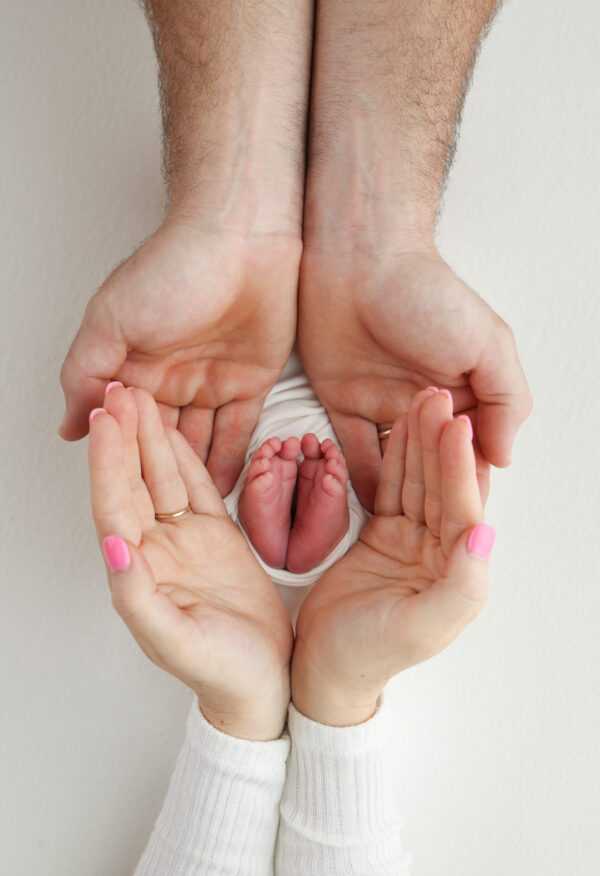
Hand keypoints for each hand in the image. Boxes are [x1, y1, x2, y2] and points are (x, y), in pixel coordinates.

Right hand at [62, 218, 300, 495]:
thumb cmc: (173, 268)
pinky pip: (240, 430)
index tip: (125, 500)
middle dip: (161, 475)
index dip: (124, 460)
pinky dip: (233, 461)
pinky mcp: (251, 381)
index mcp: (133, 367)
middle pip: (162, 440)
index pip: (124, 427)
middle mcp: (170, 378)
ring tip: (193, 518)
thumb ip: (86, 375)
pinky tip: (224, 493)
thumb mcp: (111, 321)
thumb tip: (69, 427)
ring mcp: (211, 381)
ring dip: (194, 475)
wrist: (243, 239)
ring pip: (200, 441)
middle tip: (164, 520)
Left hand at [89, 384, 293, 740]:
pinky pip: (195, 488)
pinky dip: (184, 458)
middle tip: (120, 390)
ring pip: (162, 478)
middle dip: (124, 436)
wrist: (265, 680)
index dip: (108, 462)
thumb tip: (113, 550)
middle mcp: (154, 551)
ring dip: (150, 438)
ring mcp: (184, 541)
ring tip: (141, 396)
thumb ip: (140, 599)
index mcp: (138, 573)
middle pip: (132, 482)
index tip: (106, 420)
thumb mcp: (178, 642)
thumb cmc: (222, 673)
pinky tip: (174, 431)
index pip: (114, 507)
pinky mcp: (215, 537)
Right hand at [290, 387, 493, 726]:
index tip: (457, 425)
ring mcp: (412, 541)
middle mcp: (440, 553)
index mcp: (457, 573)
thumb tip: (486, 535)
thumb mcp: (419, 627)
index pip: (461, 508)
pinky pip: (392, 490)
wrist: (324, 668)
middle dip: (440, 442)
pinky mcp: (384, 535)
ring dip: (420, 443)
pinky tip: (397, 430)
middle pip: (442, 487)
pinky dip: (395, 459)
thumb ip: (460, 586)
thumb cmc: (370, 655)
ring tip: (420, 401)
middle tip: (437, 397)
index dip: (459, 467)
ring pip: (418, 482)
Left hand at [298, 245, 531, 509]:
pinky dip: (355, 478)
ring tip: (398, 533)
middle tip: (430, 537)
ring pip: (394, 461)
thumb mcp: (487, 343)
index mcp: (465, 391)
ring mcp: (383, 404)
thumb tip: (506, 458)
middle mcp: (425, 403)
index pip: (474, 449)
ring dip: (397, 492)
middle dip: (432, 496)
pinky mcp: (342, 402)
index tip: (468, 519)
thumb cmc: (427, 294)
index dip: (473, 482)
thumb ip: (505, 400)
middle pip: (432, 462)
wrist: (357, 259)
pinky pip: (351, 449)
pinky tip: (366, 509)